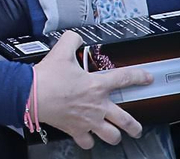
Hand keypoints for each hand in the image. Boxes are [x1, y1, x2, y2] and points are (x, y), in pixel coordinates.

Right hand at [34, 31, 149, 147]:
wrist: (32, 94)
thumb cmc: (47, 76)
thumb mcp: (61, 51)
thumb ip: (72, 40)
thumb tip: (76, 38)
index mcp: (97, 85)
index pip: (125, 78)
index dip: (139, 77)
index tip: (147, 79)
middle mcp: (98, 106)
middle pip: (126, 120)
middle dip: (135, 126)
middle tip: (136, 127)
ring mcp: (88, 121)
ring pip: (112, 136)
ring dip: (115, 136)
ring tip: (116, 135)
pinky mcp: (76, 130)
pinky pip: (87, 142)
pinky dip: (88, 141)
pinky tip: (88, 137)